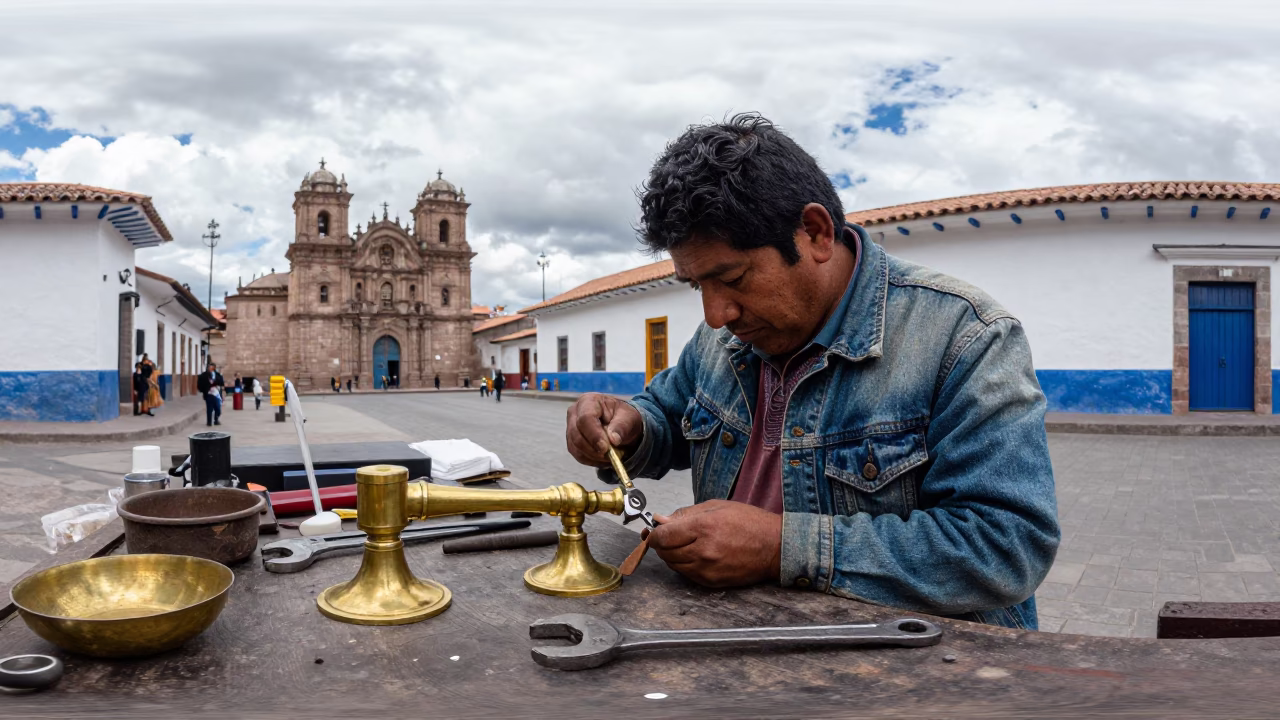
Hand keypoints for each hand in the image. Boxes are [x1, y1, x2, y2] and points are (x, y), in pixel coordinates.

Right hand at [565, 393, 642, 466]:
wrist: (621, 425)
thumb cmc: (624, 418)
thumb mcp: (629, 418)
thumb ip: (621, 427)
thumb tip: (613, 440)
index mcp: (589, 401)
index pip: (585, 418)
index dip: (594, 435)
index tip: (605, 448)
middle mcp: (575, 412)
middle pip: (577, 434)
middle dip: (594, 448)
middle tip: (610, 455)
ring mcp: (571, 427)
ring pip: (576, 447)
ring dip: (594, 456)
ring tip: (611, 456)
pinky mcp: (572, 441)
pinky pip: (578, 455)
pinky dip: (592, 460)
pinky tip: (603, 458)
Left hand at [647, 500, 781, 587]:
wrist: (774, 547)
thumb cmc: (749, 523)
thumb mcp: (716, 507)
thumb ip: (685, 514)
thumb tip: (661, 520)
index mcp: (702, 528)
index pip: (662, 536)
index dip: (655, 533)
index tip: (656, 530)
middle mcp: (702, 551)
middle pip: (664, 552)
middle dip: (662, 544)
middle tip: (669, 536)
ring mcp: (706, 569)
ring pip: (673, 565)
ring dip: (672, 555)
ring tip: (685, 544)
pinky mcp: (711, 582)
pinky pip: (686, 574)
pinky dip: (684, 565)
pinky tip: (695, 555)